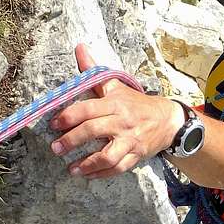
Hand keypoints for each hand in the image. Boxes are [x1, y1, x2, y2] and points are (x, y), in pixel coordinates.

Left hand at [49, 43, 180, 178]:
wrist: (168, 120)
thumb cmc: (136, 103)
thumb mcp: (116, 85)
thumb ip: (94, 70)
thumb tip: (79, 47)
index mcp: (115, 103)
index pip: (88, 108)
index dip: (69, 116)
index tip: (54, 124)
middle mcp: (122, 122)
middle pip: (94, 131)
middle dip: (72, 140)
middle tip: (55, 148)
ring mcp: (130, 140)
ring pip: (108, 155)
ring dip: (87, 164)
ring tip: (71, 169)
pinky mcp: (136, 155)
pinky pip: (119, 168)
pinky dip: (102, 174)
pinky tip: (88, 176)